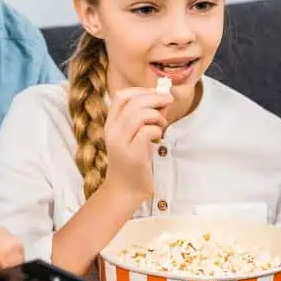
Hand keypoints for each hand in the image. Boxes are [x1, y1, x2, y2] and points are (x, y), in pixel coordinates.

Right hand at [99, 87, 172, 202]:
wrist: (125, 189)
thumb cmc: (133, 161)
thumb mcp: (136, 135)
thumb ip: (147, 117)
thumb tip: (164, 99)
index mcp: (111, 123)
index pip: (121, 96)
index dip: (141, 90)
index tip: (156, 93)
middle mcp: (112, 131)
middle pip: (133, 102)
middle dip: (155, 98)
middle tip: (169, 101)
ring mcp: (120, 142)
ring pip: (139, 114)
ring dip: (157, 115)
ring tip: (162, 124)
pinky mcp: (132, 154)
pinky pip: (147, 131)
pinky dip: (157, 130)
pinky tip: (158, 139)